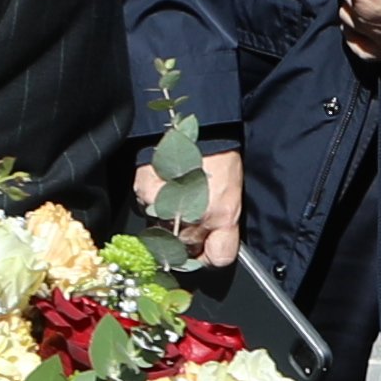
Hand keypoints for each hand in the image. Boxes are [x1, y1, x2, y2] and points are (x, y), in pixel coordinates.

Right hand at [146, 144, 247, 272]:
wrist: (197, 123)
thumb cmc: (219, 151)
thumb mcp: (234, 188)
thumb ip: (224, 220)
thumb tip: (213, 240)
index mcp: (223, 215)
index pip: (218, 257)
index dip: (211, 255)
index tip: (206, 250)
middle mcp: (196, 217)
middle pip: (185, 249)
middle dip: (186, 237)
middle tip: (188, 215)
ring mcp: (168, 208)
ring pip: (163, 232)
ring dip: (166, 221)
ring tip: (174, 197)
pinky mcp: (147, 194)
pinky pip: (147, 210)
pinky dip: (152, 201)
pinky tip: (162, 186)